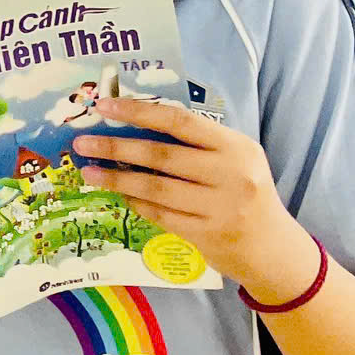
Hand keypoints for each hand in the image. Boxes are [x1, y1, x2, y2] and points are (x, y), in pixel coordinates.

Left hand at [76, 97, 312, 292]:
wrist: (272, 247)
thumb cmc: (244, 193)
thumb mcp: (233, 159)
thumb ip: (195, 144)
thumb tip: (134, 125)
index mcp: (236, 146)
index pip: (180, 120)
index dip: (139, 111)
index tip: (104, 106)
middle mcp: (231, 174)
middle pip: (162, 155)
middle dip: (116, 147)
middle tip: (82, 143)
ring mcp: (220, 207)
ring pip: (156, 188)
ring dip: (117, 179)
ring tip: (88, 172)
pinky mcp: (207, 234)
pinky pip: (160, 214)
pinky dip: (136, 202)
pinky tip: (119, 194)